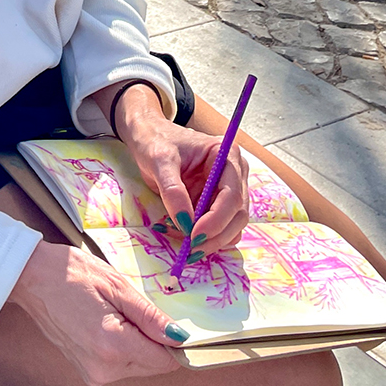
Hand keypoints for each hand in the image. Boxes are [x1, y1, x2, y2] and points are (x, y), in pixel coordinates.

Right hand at [9, 240, 184, 385]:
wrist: (31, 278)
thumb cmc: (72, 273)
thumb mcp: (116, 285)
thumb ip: (149, 316)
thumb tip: (179, 337)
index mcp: (112, 346)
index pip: (164, 361)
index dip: (173, 341)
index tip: (168, 317)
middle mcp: (103, 369)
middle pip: (152, 365)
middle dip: (153, 339)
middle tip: (132, 305)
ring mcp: (92, 374)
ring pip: (137, 365)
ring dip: (137, 342)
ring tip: (115, 310)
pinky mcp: (87, 372)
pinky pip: (120, 365)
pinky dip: (123, 346)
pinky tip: (106, 320)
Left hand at [115, 90, 249, 257]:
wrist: (148, 136)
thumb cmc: (155, 140)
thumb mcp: (159, 160)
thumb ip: (173, 190)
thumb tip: (184, 222)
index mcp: (227, 155)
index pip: (232, 195)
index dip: (217, 219)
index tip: (194, 235)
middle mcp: (234, 173)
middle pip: (237, 214)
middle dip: (215, 236)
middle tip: (190, 249)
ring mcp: (227, 189)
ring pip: (231, 226)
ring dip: (211, 241)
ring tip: (182, 243)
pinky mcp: (216, 203)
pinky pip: (219, 228)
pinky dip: (204, 238)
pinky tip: (181, 234)